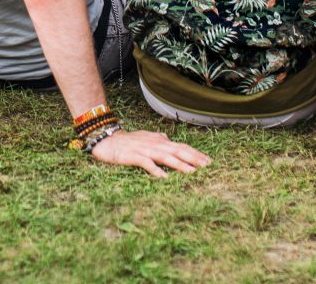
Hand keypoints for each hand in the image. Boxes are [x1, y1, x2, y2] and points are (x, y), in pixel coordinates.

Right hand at [88, 129, 210, 177]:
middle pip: (178, 151)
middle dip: (193, 159)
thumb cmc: (127, 141)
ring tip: (192, 172)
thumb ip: (157, 138)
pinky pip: (146, 164)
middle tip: (207, 167)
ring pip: (166, 157)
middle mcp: (155, 144)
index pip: (182, 147)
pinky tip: (164, 177)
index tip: (209, 162)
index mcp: (160, 141)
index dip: (195, 153)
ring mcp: (145, 150)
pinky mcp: (133, 157)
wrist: (106, 140)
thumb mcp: (145, 138)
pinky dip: (156, 170)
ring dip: (180, 165)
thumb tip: (168, 139)